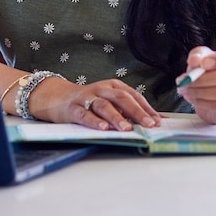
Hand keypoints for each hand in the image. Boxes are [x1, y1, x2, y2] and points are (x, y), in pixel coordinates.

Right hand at [30, 78, 162, 130]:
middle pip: (122, 99)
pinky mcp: (73, 108)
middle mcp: (101, 89)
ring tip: (126, 129)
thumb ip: (126, 109)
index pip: (133, 96)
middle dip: (137, 112)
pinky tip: (103, 128)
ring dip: (117, 118)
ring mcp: (87, 98)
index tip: (157, 121)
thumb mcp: (109, 101)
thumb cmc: (89, 101)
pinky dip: (94, 122)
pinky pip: (85, 115)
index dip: (146, 108)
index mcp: (113, 86)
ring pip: (104, 106)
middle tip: (149, 125)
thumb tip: (153, 120)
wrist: (57, 97)